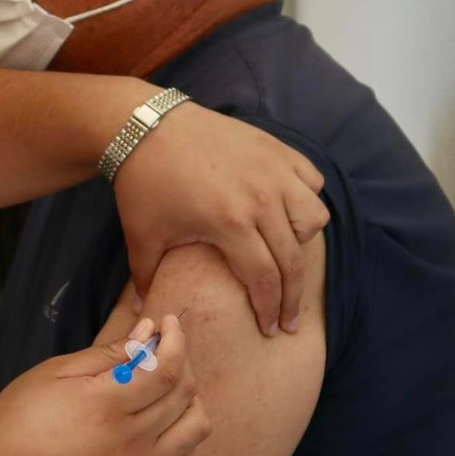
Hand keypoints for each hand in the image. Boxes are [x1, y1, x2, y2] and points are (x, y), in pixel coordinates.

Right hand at [0, 316, 208, 455]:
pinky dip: (187, 440)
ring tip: (164, 386)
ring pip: (196, 428)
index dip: (175, 339)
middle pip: (184, 394)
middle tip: (160, 347)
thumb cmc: (20, 416)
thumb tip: (147, 331)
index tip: (168, 322)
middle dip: (180, 359)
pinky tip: (164, 424)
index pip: (167, 368)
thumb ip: (109, 353)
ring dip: (190, 399)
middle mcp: (131, 440)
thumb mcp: (56, 372)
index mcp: (107, 405)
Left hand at [114, 102, 328, 335]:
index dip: (270, 309)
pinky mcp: (276, 148)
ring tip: (284, 253)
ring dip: (302, 241)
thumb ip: (146, 277)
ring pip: (313, 217)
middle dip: (292, 296)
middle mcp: (261, 198)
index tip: (271, 329)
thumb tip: (144, 313)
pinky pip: (311, 180)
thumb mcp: (142, 235)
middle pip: (292, 260)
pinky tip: (288, 210)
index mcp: (230, 223)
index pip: (264, 279)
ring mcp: (273, 170)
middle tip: (289, 318)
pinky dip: (306, 198)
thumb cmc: (143, 182)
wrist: (146, 126)